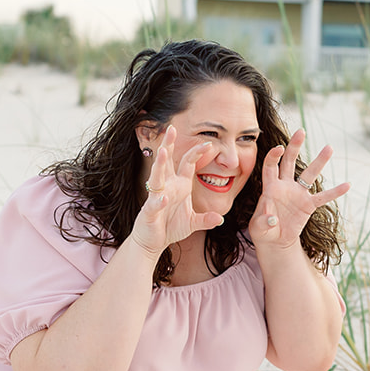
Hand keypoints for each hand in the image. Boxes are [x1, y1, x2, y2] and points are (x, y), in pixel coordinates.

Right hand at [129, 126, 224, 255]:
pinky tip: (164, 197)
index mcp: (179, 185)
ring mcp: (156, 198)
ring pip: (157, 177)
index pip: (187, 163)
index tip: (208, 143)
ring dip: (159, 165)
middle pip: (166, 162)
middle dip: (168, 145)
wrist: (153, 242)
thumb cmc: (170, 228)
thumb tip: (220, 218)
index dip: (196, 153)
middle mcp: (166, 187)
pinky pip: (154, 204)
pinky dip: (158, 201)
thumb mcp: (192, 223)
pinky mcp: (149, 212)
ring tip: (163, 153)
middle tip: (171, 129)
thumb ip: (206, 219)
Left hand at [250, 129, 350, 250]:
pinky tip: (347, 185)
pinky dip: (334, 192)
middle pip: (289, 162)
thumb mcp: (259, 228)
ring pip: (309, 174)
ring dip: (319, 162)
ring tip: (329, 148)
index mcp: (270, 187)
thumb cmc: (263, 231)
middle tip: (301, 131)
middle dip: (294, 146)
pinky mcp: (308, 205)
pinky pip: (323, 198)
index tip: (279, 148)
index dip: (273, 156)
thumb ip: (263, 222)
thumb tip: (272, 219)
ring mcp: (298, 194)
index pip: (270, 166)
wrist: (275, 241)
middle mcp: (285, 186)